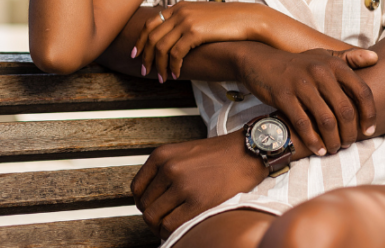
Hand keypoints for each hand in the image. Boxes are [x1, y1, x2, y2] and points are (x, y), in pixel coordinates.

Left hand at [131, 131, 265, 239]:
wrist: (248, 153)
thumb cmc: (220, 154)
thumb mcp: (184, 152)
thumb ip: (165, 170)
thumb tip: (150, 199)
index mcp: (162, 155)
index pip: (136, 188)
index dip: (143, 202)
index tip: (153, 207)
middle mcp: (169, 168)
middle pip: (145, 206)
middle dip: (153, 216)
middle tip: (165, 219)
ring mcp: (183, 185)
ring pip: (154, 218)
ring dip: (160, 227)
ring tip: (173, 225)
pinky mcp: (198, 202)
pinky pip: (171, 226)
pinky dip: (172, 232)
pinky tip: (183, 227)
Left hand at [134, 1, 267, 81]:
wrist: (246, 18)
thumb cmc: (226, 20)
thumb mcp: (201, 13)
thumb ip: (185, 18)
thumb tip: (173, 30)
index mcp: (178, 7)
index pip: (150, 24)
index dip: (140, 40)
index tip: (136, 54)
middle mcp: (179, 12)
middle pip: (151, 36)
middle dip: (145, 56)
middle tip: (144, 71)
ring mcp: (186, 21)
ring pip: (161, 47)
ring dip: (159, 65)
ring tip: (162, 78)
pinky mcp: (195, 32)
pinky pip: (176, 53)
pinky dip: (173, 66)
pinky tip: (177, 74)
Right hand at [236, 45, 376, 155]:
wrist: (261, 62)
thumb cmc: (298, 64)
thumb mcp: (323, 56)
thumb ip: (350, 57)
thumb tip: (376, 57)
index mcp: (334, 64)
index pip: (362, 91)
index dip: (369, 114)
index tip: (369, 130)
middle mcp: (320, 72)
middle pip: (345, 110)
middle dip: (350, 133)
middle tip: (349, 144)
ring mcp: (301, 84)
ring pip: (326, 120)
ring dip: (333, 140)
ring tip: (335, 148)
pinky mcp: (284, 96)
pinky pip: (304, 124)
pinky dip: (314, 141)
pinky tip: (319, 150)